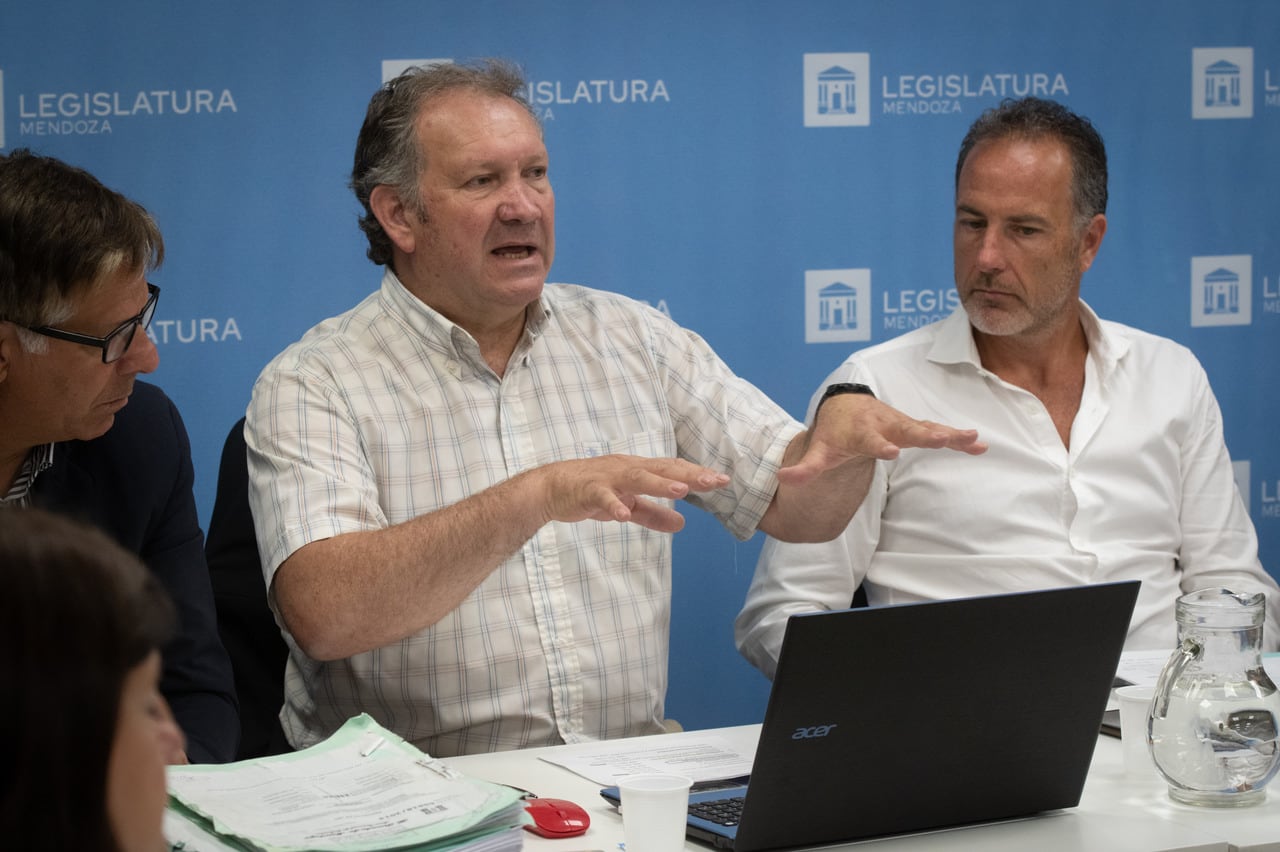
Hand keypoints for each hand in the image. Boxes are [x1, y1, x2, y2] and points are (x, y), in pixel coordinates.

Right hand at [540, 454, 730, 531]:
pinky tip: (623, 515)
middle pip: (662, 470)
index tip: (723, 480)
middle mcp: (627, 468)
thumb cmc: (591, 492)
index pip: (673, 471)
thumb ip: (653, 514)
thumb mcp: (628, 506)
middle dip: (689, 475)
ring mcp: (608, 478)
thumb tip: (682, 524)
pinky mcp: (588, 490)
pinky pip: (602, 497)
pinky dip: (613, 505)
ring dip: (658, 484)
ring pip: (636, 478)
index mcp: (638, 470)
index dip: (697, 475)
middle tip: (715, 480)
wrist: (551, 488)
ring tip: (681, 490)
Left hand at [777, 394, 985, 485]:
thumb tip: (783, 478)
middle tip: (942, 438)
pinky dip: (957, 438)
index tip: (891, 452)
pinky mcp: (913, 427)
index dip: (879, 446)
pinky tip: (980, 446)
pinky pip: (937, 432)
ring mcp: (901, 424)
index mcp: (861, 432)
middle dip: (923, 434)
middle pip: (905, 429)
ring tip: (974, 439)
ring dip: (950, 433)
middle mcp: (884, 424)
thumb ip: (806, 467)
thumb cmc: (834, 432)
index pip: (870, 440)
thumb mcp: (819, 450)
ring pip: (927, 428)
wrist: (847, 406)